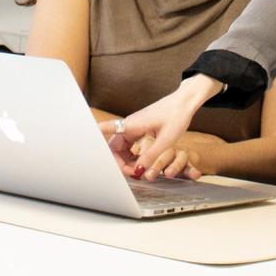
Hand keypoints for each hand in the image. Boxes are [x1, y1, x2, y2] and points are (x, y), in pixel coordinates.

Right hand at [98, 74, 221, 179]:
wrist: (185, 102)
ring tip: (138, 170)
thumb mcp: (166, 140)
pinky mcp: (139, 129)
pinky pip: (129, 145)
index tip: (90, 151)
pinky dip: (132, 155)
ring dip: (125, 160)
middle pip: (113, 146)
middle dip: (119, 163)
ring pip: (120, 147)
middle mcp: (129, 125)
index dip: (94, 139)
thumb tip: (138, 171)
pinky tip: (141, 162)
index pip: (106, 129)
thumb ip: (150, 156)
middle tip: (133, 173)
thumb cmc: (177, 115)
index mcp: (132, 124)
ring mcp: (133, 127)